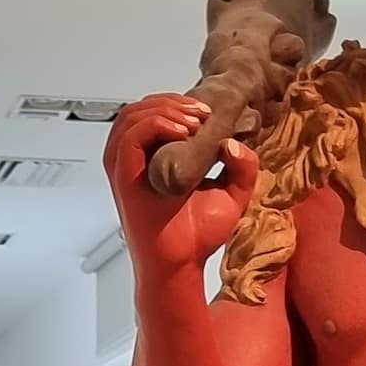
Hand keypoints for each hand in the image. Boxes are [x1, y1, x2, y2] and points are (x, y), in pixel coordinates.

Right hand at [102, 93, 258, 274]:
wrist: (181, 263)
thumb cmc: (197, 236)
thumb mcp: (232, 194)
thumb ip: (242, 167)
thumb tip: (234, 141)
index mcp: (153, 157)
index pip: (155, 112)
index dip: (180, 104)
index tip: (209, 113)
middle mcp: (134, 158)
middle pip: (142, 107)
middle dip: (175, 102)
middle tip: (203, 114)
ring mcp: (125, 166)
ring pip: (134, 115)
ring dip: (166, 109)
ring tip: (194, 122)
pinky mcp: (123, 175)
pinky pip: (131, 136)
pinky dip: (157, 125)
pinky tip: (183, 133)